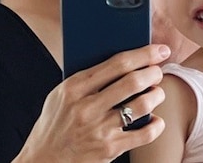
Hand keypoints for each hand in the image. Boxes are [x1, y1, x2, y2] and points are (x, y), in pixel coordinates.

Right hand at [14, 44, 170, 162]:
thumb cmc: (55, 123)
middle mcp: (87, 108)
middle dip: (154, 72)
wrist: (43, 161)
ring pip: (142, 105)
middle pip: (133, 82)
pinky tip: (156, 119)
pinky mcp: (109, 149)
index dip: (143, 54)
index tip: (160, 50)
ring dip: (157, 96)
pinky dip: (156, 124)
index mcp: (74, 88)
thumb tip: (125, 61)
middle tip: (159, 71)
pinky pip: (145, 134)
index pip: (117, 64)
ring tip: (157, 93)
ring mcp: (99, 130)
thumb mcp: (61, 95)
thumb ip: (87, 79)